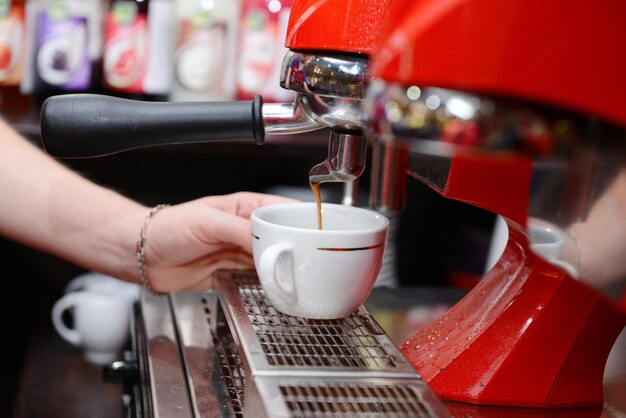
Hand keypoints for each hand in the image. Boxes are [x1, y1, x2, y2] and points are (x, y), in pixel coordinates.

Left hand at [142, 192, 297, 291]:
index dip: (301, 222)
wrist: (142, 255)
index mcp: (245, 208)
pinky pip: (257, 278)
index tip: (316, 235)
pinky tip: (275, 287)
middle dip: (295, 250)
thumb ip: (240, 230)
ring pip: (272, 260)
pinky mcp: (232, 272)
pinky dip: (267, 283)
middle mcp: (246, 229)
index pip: (282, 211)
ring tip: (296, 277)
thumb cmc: (168, 228)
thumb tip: (269, 242)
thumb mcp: (208, 222)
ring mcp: (240, 252)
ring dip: (282, 268)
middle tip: (309, 262)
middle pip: (282, 239)